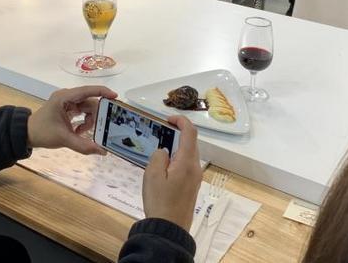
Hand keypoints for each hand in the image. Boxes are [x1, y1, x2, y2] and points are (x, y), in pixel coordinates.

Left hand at [27, 86, 116, 154]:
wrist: (27, 134)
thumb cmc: (42, 133)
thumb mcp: (64, 139)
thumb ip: (83, 145)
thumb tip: (102, 151)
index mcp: (64, 97)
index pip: (87, 91)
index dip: (102, 92)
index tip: (115, 97)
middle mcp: (67, 96)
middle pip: (89, 102)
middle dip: (96, 115)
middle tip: (101, 128)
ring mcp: (67, 102)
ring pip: (87, 108)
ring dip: (89, 120)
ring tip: (82, 132)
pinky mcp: (67, 108)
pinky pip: (82, 112)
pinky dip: (84, 122)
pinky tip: (79, 131)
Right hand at [142, 116, 202, 230]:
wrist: (169, 229)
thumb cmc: (160, 201)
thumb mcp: (152, 175)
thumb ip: (158, 156)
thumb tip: (164, 151)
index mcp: (187, 162)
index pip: (190, 132)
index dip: (181, 120)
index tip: (167, 119)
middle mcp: (195, 168)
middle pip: (191, 142)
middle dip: (177, 133)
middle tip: (160, 132)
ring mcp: (195, 178)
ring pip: (189, 154)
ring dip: (177, 146)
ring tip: (159, 147)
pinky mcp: (192, 186)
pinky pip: (187, 165)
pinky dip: (177, 158)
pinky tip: (164, 165)